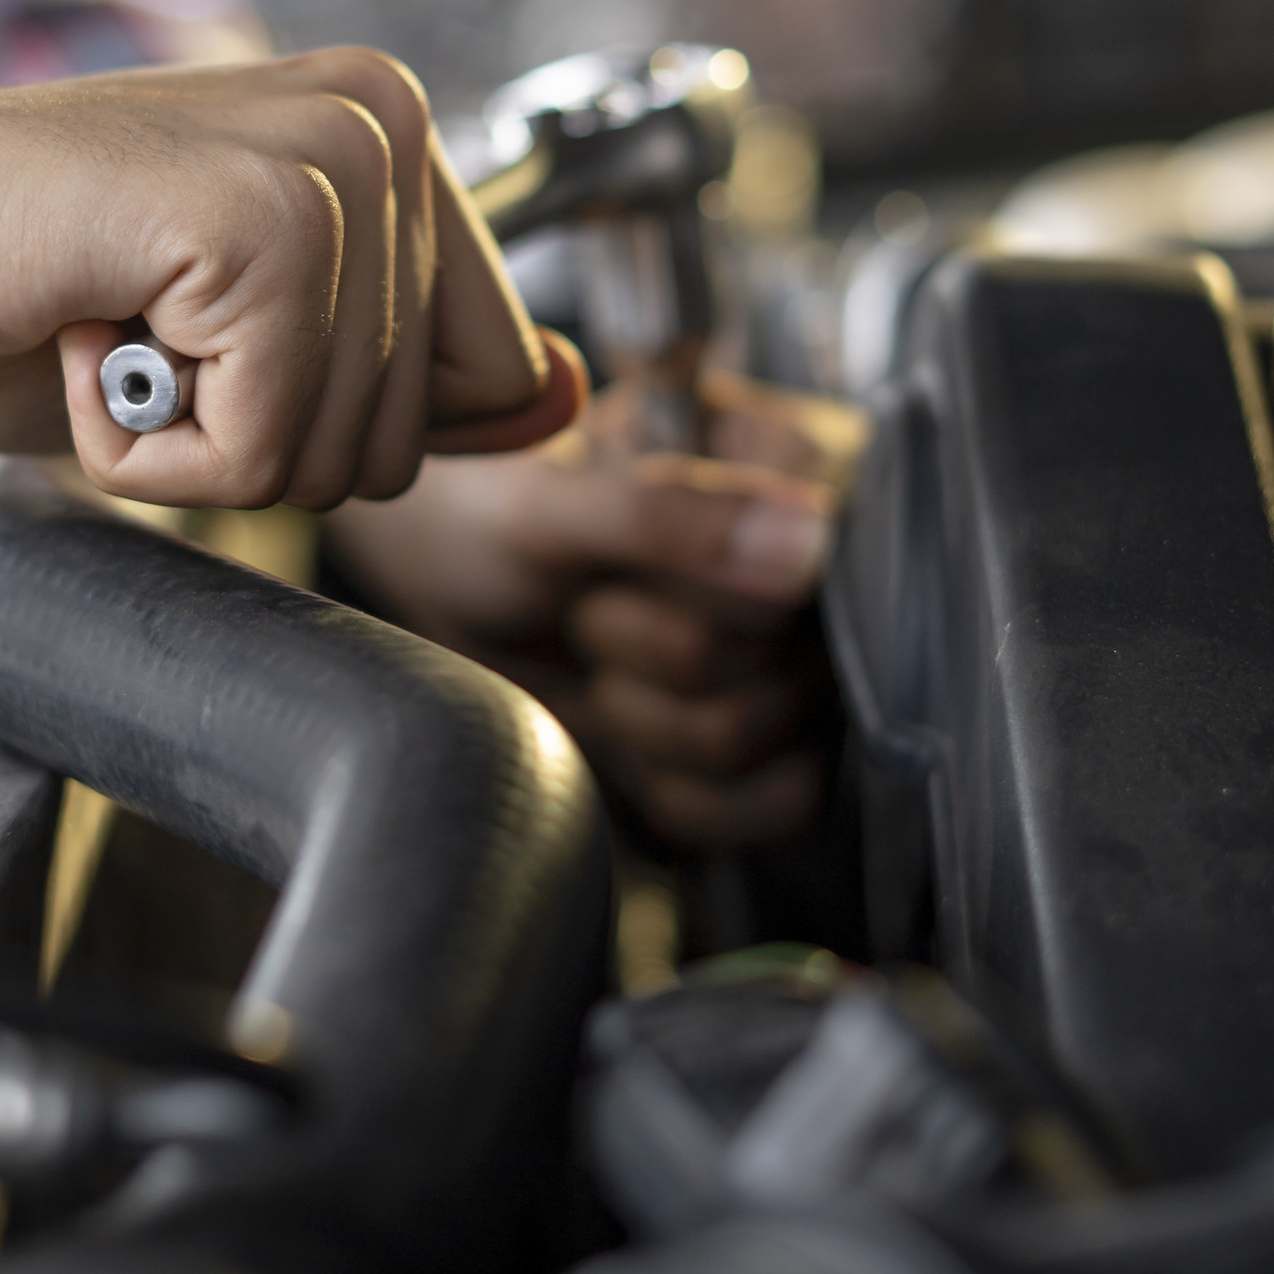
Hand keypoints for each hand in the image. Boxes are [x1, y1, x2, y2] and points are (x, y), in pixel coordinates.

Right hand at [0, 48, 582, 508]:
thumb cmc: (4, 294)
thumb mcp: (240, 358)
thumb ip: (404, 370)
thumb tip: (568, 397)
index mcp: (392, 133)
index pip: (494, 380)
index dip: (331, 419)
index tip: (197, 334)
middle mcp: (382, 122)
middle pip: (420, 439)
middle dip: (260, 442)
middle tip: (129, 330)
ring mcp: (327, 161)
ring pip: (344, 458)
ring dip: (194, 445)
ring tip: (100, 321)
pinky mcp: (256, 217)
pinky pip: (259, 452)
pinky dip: (145, 450)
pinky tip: (76, 329)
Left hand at [324, 370, 864, 849]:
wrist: (452, 587)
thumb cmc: (495, 516)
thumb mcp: (549, 504)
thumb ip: (668, 515)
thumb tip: (809, 544)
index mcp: (796, 466)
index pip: (804, 570)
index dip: (693, 590)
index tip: (620, 560)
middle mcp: (821, 569)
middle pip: (766, 665)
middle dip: (641, 648)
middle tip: (589, 600)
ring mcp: (806, 663)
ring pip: (746, 740)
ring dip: (635, 713)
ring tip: (597, 651)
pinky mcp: (784, 751)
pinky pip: (773, 807)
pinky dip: (674, 786)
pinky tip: (629, 730)